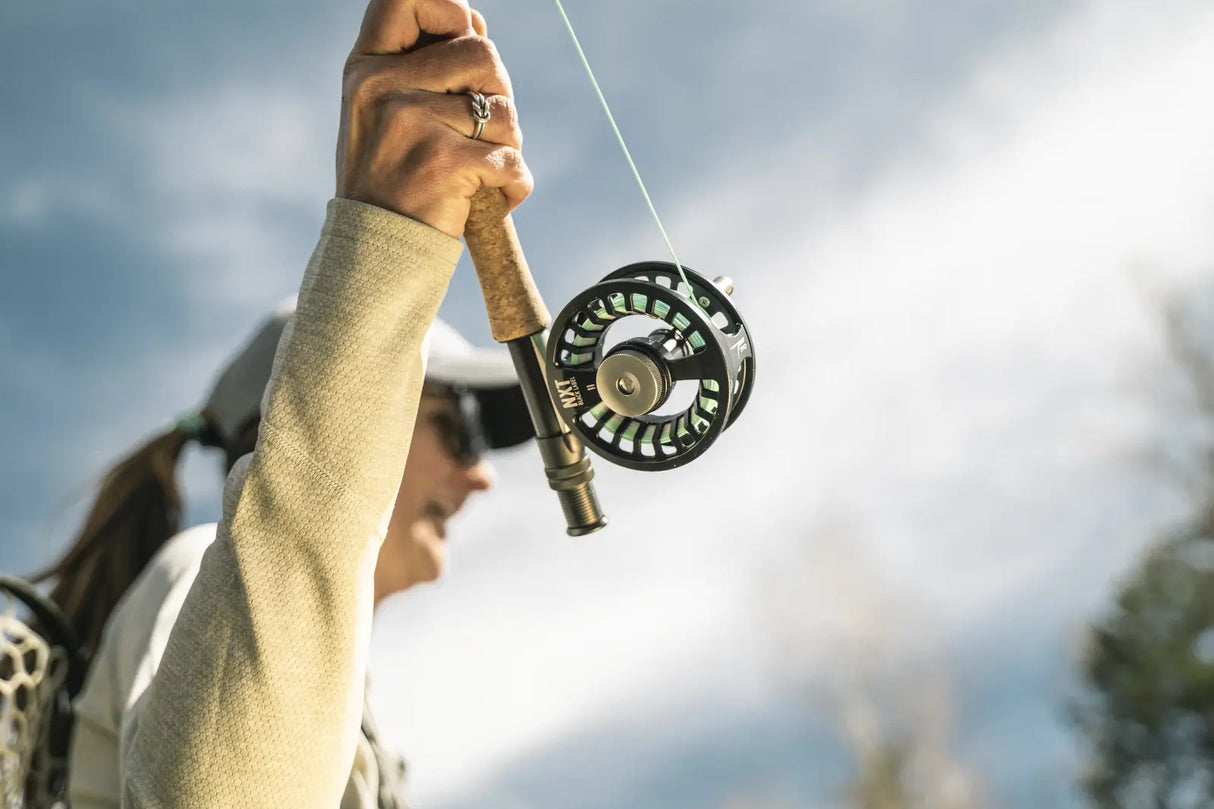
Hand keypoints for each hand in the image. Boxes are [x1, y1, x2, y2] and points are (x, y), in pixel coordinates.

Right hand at [336, 0, 531, 237]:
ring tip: (480, 170)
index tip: (463, 42)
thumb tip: (476, 22)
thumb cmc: (391, 185)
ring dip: (508, 143)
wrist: (373, 257)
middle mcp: (381, 87)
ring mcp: (410, 123)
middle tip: (482, 132)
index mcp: (366, 68)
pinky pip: (511, 158)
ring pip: (503, 109)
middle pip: (482, 53)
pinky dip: (514, 185)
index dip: (452, 11)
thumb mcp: (385, 115)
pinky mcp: (443, 163)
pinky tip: (490, 199)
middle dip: (498, 93)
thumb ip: (424, 69)